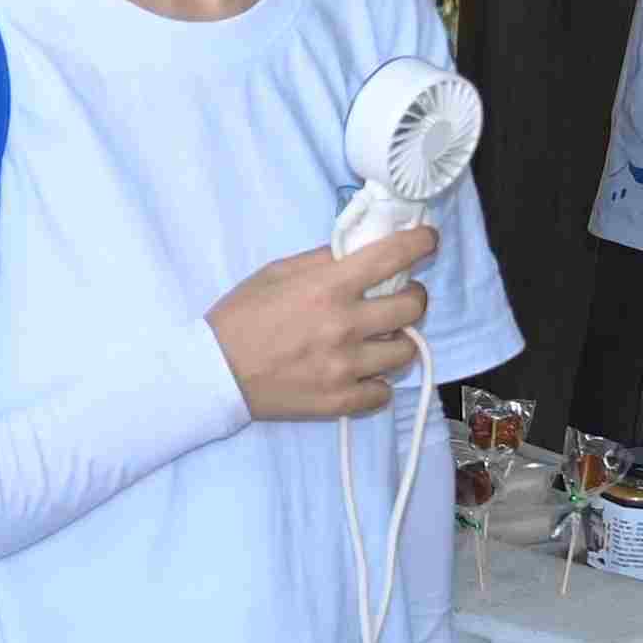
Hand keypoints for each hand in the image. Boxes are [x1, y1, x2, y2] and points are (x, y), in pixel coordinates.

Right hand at [211, 235, 430, 423]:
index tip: (428, 241)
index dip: (421, 244)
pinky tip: (362, 373)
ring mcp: (346, 367)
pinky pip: (383, 392)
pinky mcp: (340, 401)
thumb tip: (360, 250)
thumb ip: (322, 261)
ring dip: (397, 340)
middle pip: (413, 307)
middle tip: (398, 297)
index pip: (393, 257)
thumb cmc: (241, 316)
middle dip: (413, 296)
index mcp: (328, 287)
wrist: (215, 373)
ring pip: (405, 351)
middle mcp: (344, 325)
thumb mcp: (276, 273)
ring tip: (378, 338)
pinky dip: (377, 382)